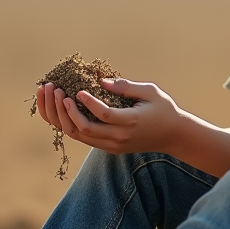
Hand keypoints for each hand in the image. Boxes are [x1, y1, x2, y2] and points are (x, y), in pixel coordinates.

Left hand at [40, 78, 184, 154]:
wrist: (172, 136)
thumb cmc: (163, 109)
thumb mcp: (151, 91)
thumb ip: (126, 86)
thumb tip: (101, 80)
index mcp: (131, 122)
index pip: (104, 115)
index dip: (88, 103)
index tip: (78, 90)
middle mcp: (119, 137)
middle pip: (85, 129)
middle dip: (67, 110)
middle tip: (58, 92)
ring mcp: (113, 145)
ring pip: (80, 136)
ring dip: (64, 118)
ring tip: (56, 98)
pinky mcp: (109, 148)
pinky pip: (84, 138)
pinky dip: (70, 124)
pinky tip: (63, 109)